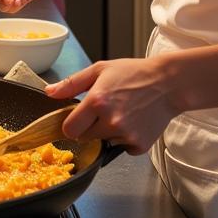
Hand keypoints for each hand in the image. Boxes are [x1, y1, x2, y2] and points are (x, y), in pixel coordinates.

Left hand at [43, 57, 182, 154]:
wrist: (168, 83)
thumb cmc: (133, 73)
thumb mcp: (99, 69)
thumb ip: (72, 83)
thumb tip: (49, 93)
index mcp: (97, 101)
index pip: (69, 129)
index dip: (70, 124)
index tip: (77, 118)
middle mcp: (110, 121)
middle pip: (85, 138)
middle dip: (89, 127)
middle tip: (104, 110)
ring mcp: (126, 135)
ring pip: (104, 143)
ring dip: (108, 133)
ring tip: (123, 113)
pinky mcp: (139, 145)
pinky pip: (123, 148)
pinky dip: (126, 139)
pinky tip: (134, 121)